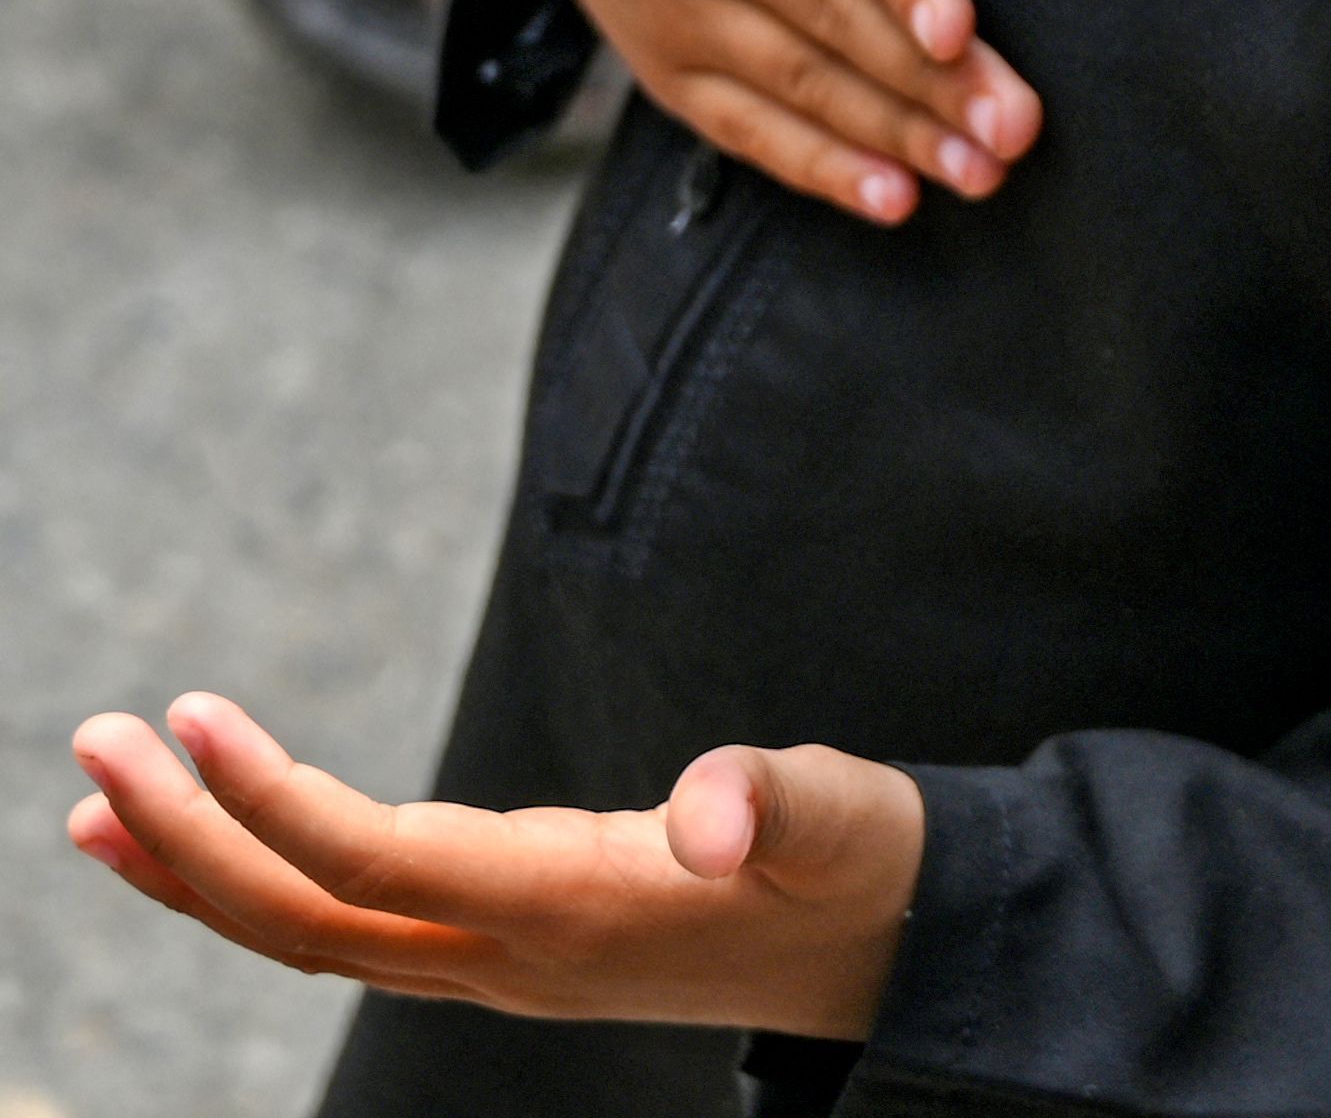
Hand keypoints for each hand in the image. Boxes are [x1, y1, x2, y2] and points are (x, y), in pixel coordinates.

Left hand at [68, 694, 922, 1030]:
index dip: (273, 800)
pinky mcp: (501, 950)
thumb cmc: (858, 868)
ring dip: (195, 873)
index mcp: (571, 912)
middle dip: (188, 839)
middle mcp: (510, 957)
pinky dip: (256, 885)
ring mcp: (497, 966)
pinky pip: (345, 930)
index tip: (188, 717)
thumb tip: (722, 812)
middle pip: (308, 919)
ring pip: (309, 937)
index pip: (379, 865)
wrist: (884, 956)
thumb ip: (784, 804)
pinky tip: (200, 848)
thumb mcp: (846, 820)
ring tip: (93, 801)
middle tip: (92, 741)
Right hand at [499, 0, 1039, 222]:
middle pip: (833, 3)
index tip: (955, 19)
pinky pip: (749, 125)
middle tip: (1020, 128)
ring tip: (983, 172)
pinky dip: (817, 167)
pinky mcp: (671, 59)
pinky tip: (892, 203)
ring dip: (895, 131)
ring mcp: (684, 0)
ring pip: (802, 76)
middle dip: (927, 73)